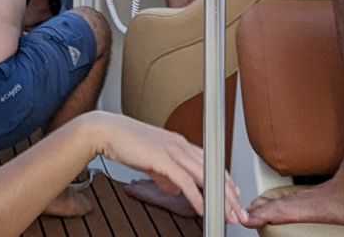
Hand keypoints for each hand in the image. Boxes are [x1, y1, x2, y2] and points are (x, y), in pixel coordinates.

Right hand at [92, 113, 250, 226]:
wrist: (106, 130)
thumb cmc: (125, 142)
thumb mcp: (152, 160)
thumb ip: (166, 175)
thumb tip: (175, 189)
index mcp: (180, 143)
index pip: (211, 163)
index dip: (226, 180)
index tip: (235, 197)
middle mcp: (181, 145)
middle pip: (214, 171)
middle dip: (229, 194)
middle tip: (237, 212)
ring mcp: (173, 151)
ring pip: (204, 177)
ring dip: (219, 198)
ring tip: (226, 214)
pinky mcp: (162, 159)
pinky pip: (185, 181)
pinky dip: (196, 197)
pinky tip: (202, 209)